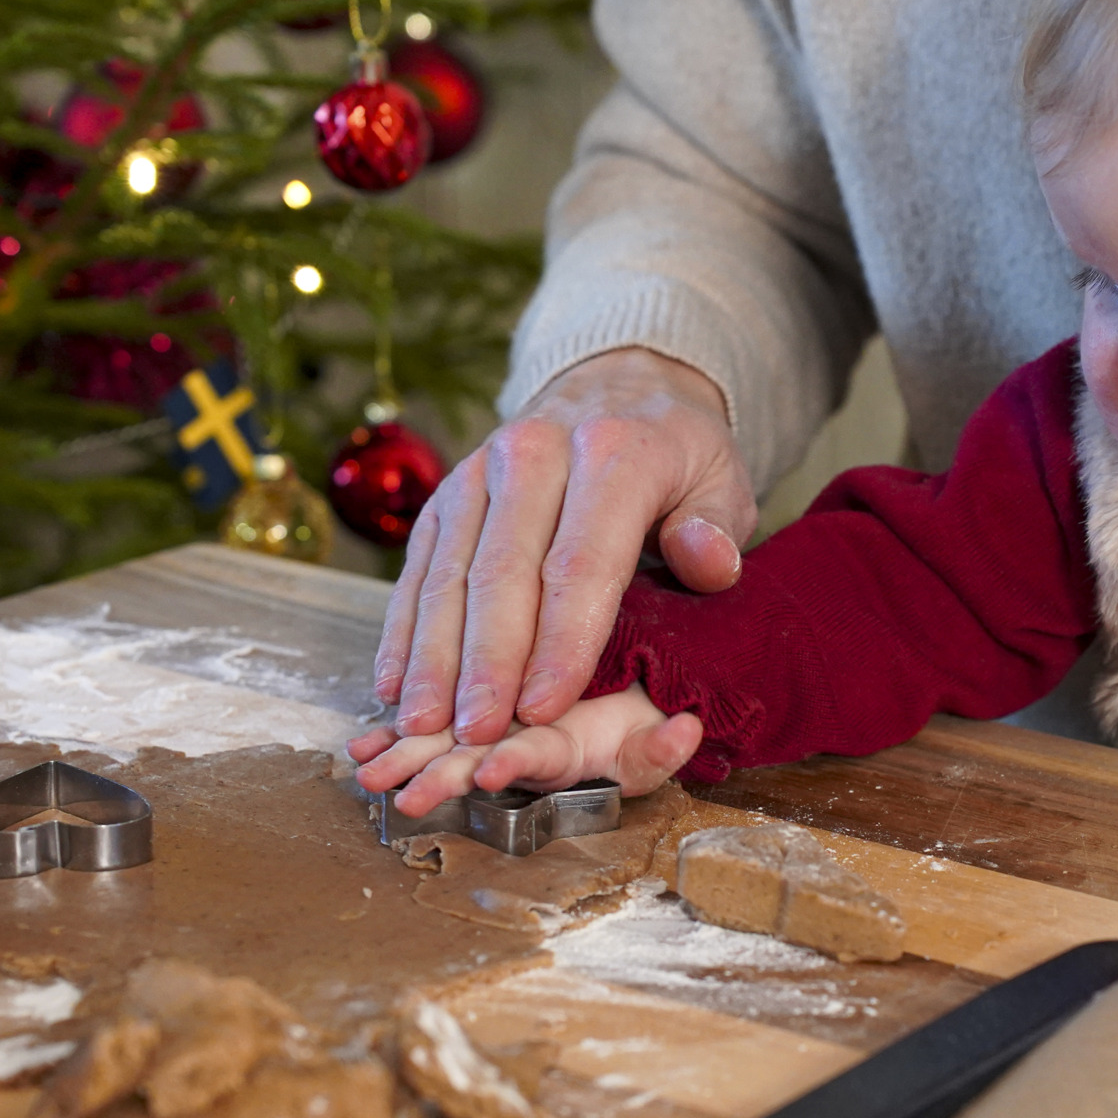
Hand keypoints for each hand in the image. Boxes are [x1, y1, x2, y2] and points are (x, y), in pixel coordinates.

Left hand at [348, 685, 703, 815]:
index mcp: (584, 741)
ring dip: (410, 760)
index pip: (550, 750)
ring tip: (368, 775)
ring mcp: (510, 725)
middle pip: (487, 759)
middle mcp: (539, 739)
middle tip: (406, 797)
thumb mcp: (673, 710)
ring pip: (453, 744)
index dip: (520, 759)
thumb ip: (672, 729)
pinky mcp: (485, 705)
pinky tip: (361, 745)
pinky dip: (399, 734)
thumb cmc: (659, 685)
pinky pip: (439, 723)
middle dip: (444, 778)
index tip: (490, 772)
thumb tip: (684, 732)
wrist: (642, 669)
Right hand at [372, 347, 755, 747]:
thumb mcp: (723, 481)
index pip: (580, 562)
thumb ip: (718, 527)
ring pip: (448, 573)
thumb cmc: (677, 456)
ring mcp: (479, 472)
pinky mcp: (446, 493)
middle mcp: (534, 453)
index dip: (560, 642)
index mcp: (612, 453)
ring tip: (424, 724)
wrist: (618, 385)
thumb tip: (708, 563)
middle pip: (501, 572)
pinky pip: (418, 566)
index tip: (543, 708)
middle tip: (475, 732)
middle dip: (486, 663)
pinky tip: (394, 683)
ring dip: (433, 656)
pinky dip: (404, 629)